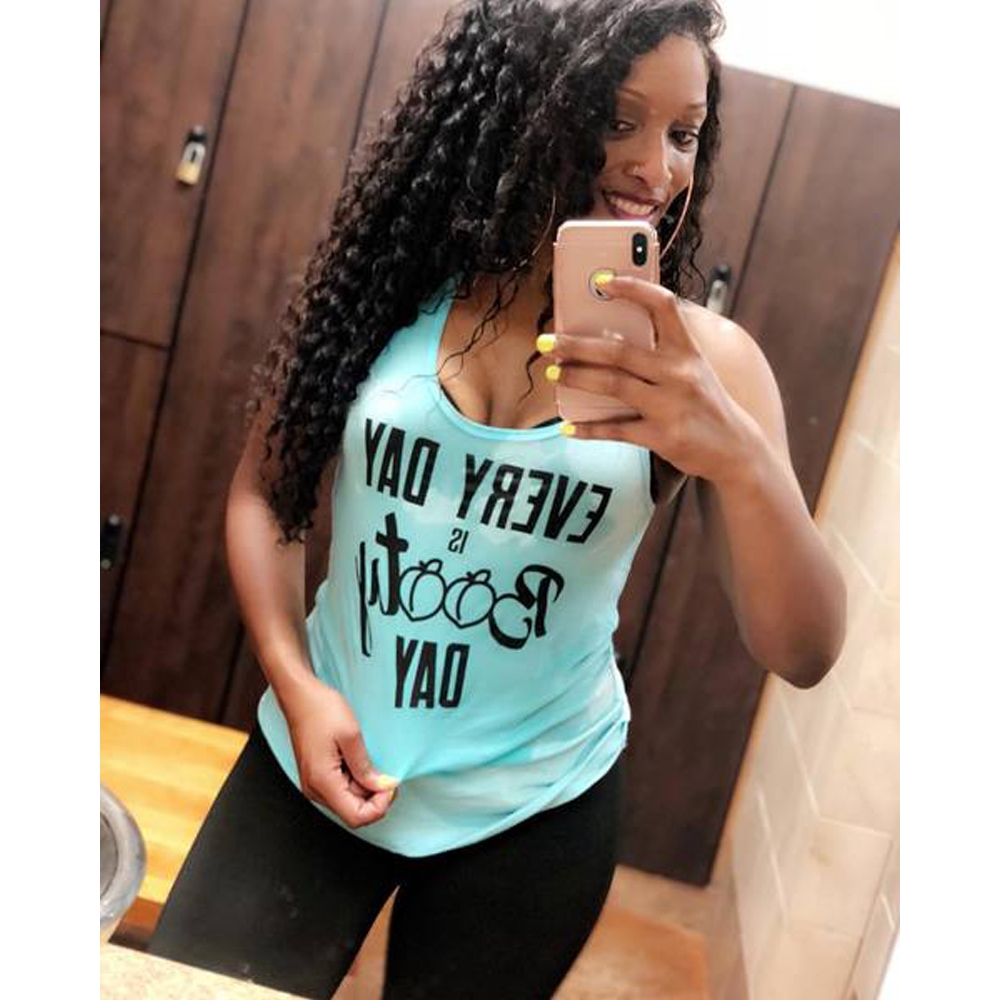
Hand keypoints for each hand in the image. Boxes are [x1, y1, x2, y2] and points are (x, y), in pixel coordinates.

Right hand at [283, 677, 399, 827]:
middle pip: (353, 812)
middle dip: (375, 796)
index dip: (379, 806)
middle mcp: (315, 789)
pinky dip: (356, 780)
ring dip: (365, 787)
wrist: (299, 696)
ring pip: (348, 800)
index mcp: (322, 782)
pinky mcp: (317, 776)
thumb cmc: (319, 710)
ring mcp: (314, 783)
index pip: (356, 817)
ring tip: (369, 761)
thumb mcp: (351, 735)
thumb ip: (366, 767)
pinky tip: (358, 760)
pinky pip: (341, 788)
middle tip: (386, 773)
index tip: (390, 785)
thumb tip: (383, 787)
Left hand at [541, 275, 757, 485]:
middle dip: (577, 344)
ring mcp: (670, 405)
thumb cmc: (705, 403)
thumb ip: (661, 352)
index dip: (633, 288)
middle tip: (547, 341)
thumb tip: (607, 337)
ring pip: (612, 385)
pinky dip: (588, 428)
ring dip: (577, 378)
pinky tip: (567, 426)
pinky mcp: (662, 436)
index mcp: (688, 350)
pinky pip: (616, 430)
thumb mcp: (694, 369)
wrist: (736, 449)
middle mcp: (679, 373)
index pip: (662, 306)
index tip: (602, 280)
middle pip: (619, 351)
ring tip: (553, 372)